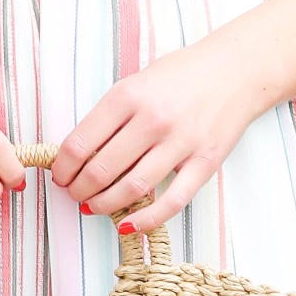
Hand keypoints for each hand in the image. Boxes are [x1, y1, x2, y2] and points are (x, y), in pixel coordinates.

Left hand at [49, 41, 268, 232]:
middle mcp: (152, 120)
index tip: (60, 176)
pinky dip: (146, 219)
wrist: (235, 70)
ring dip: (104, 205)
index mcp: (128, 96)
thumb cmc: (181, 75)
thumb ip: (110, 115)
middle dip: (79, 190)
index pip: (80, 143)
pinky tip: (127, 225)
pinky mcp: (205, 163)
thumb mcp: (137, 82)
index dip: (62, 168)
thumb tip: (77, 153)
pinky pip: (172, 201)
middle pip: (101, 170)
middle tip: (74, 195)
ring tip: (93, 207)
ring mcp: (180, 143)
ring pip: (132, 188)